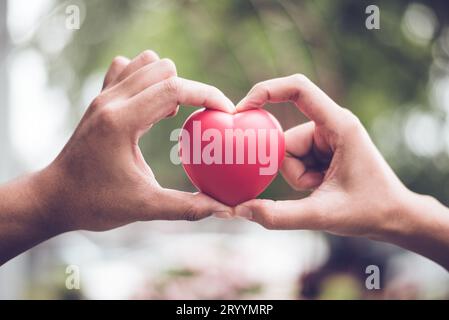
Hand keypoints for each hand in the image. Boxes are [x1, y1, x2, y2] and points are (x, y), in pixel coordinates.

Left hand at [37, 50, 234, 231]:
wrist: (54, 197)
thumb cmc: (95, 203)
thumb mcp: (145, 207)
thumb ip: (187, 207)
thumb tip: (223, 209)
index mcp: (121, 122)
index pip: (174, 89)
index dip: (207, 95)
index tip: (226, 112)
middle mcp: (110, 101)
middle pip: (162, 67)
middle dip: (189, 88)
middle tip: (195, 119)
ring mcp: (102, 96)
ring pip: (144, 61)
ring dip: (166, 80)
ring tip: (170, 113)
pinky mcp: (99, 99)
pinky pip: (126, 69)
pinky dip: (146, 79)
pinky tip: (149, 107)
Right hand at [234, 74, 412, 238]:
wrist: (396, 217)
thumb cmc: (370, 211)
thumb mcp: (322, 215)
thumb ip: (279, 216)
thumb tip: (240, 209)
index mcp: (339, 125)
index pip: (298, 89)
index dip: (266, 91)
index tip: (241, 109)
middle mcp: (332, 124)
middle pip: (286, 139)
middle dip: (292, 170)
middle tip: (313, 188)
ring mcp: (327, 137)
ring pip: (289, 153)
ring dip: (298, 177)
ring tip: (322, 189)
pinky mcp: (324, 149)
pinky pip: (296, 160)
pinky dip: (302, 178)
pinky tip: (322, 188)